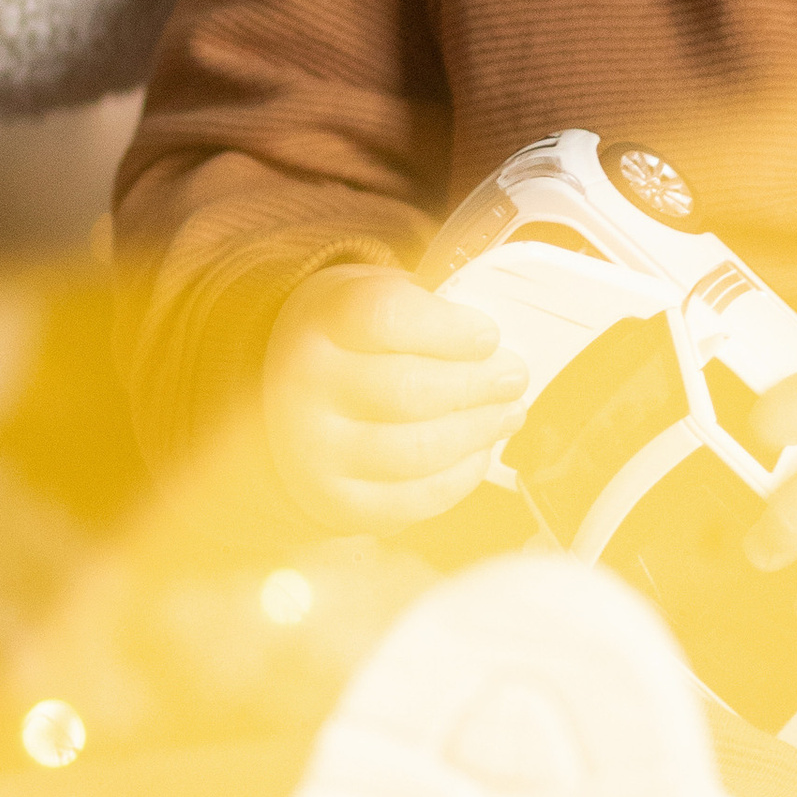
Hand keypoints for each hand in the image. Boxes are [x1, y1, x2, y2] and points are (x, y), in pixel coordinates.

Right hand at [262, 262, 529, 532]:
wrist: (281, 396)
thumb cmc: (352, 340)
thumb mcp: (373, 297)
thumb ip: (428, 307)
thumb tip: (498, 344)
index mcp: (322, 320)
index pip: (385, 318)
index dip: (449, 329)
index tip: (487, 336)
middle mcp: (306, 385)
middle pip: (409, 391)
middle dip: (478, 386)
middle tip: (514, 377)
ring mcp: (314, 450)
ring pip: (417, 450)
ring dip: (479, 432)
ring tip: (508, 414)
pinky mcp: (336, 500)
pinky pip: (412, 498)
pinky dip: (460, 477)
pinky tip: (479, 452)